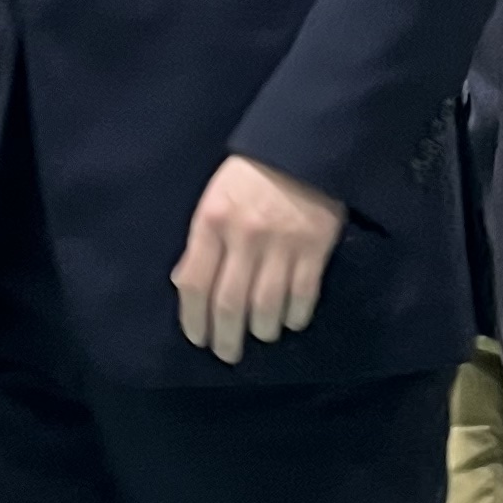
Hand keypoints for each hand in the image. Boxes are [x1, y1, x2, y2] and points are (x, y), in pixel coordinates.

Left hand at [173, 156, 343, 362]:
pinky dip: (295, 316)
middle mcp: (244, 236)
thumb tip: (187, 285)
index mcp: (213, 221)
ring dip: (261, 330)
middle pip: (229, 303)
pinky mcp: (316, 247)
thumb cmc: (253, 175)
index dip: (193, 319)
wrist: (305, 148)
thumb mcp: (215, 199)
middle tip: (226, 354)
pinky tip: (290, 322)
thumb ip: (201, 242)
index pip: (195, 284)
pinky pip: (303, 296)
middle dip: (225, 337)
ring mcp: (282, 244)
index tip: (198, 339)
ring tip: (260, 335)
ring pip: (266, 306)